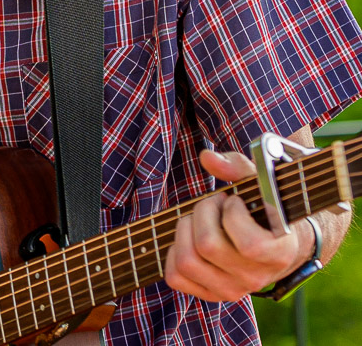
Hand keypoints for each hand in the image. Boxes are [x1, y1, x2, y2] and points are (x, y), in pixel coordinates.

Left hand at [165, 148, 311, 302]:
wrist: (274, 243)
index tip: (235, 200)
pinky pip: (175, 277)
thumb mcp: (261, 184)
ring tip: (202, 220)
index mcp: (279, 255)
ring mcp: (233, 290)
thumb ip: (238, 167)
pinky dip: (173, 253)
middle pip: (207, 245)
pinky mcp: (210, 294)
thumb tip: (208, 158)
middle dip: (203, 211)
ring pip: (187, 261)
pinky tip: (190, 239)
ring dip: (185, 229)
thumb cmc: (265, 208)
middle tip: (215, 204)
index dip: (232, 213)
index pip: (249, 244)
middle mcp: (257, 279)